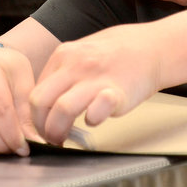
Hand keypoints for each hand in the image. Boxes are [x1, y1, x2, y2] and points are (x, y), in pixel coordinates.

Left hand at [29, 23, 161, 144]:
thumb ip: (63, 71)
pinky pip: (95, 112)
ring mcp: (96, 78)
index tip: (43, 126)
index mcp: (63, 55)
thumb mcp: (82, 51)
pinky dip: (91, 120)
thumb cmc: (118, 52)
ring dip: (58, 131)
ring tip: (65, 139)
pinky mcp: (116, 93)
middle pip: (40, 102)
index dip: (35, 116)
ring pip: (62, 110)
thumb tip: (45, 102)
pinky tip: (94, 119)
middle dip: (41, 126)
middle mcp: (76, 65)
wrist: (152, 48)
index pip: (35, 92)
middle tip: (50, 138)